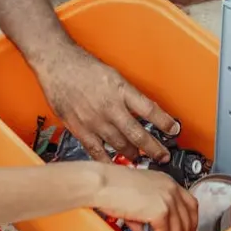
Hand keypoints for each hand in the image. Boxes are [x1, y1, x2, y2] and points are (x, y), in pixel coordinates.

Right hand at [38, 45, 178, 161]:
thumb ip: (126, 94)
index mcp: (121, 90)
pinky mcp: (80, 129)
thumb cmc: (82, 66)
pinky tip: (115, 167)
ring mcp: (95, 120)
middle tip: (162, 155)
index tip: (174, 130)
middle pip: (138, 133)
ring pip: (120, 145)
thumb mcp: (112, 74)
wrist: (56, 63)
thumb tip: (140, 109)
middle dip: (154, 148)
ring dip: (134, 155)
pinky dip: (108, 161)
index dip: (165, 122)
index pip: (150, 110)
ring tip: (141, 160)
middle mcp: (110, 107)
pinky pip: (97, 151)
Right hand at [91, 164, 197, 230]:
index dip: (190, 220)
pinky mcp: (159, 211)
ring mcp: (167, 199)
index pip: (190, 203)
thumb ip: (149, 211)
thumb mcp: (138, 195)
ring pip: (179, 228)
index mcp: (167, 181)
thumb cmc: (113, 185)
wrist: (103, 183)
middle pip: (189, 216)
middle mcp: (170, 188)